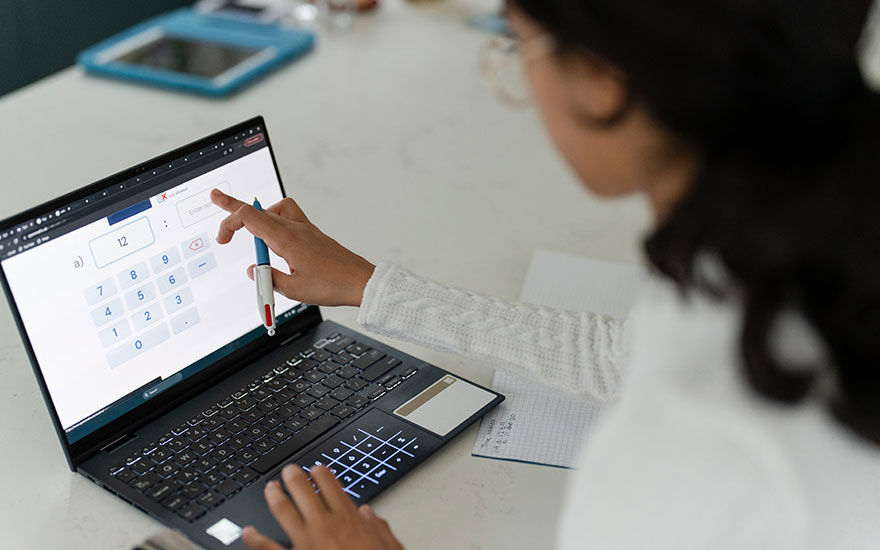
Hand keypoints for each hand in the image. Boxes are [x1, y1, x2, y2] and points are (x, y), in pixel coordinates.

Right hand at [211, 189, 374, 306]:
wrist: (360, 282)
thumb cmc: (333, 285)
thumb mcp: (294, 290)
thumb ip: (269, 279)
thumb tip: (254, 271)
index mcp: (287, 239)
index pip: (250, 218)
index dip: (230, 223)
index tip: (223, 238)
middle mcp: (296, 229)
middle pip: (259, 210)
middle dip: (234, 206)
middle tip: (216, 197)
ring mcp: (306, 230)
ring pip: (277, 209)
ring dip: (260, 214)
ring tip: (250, 231)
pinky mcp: (313, 235)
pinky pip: (291, 218)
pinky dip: (277, 222)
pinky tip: (275, 241)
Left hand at [242, 464, 403, 549]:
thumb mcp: (391, 548)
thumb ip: (380, 529)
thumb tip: (370, 515)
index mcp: (349, 520)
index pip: (331, 485)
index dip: (321, 473)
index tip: (317, 470)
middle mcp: (324, 526)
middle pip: (303, 490)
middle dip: (294, 477)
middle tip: (289, 471)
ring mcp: (305, 542)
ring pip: (283, 510)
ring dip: (274, 496)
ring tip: (270, 488)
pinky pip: (267, 547)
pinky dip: (254, 539)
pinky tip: (248, 532)